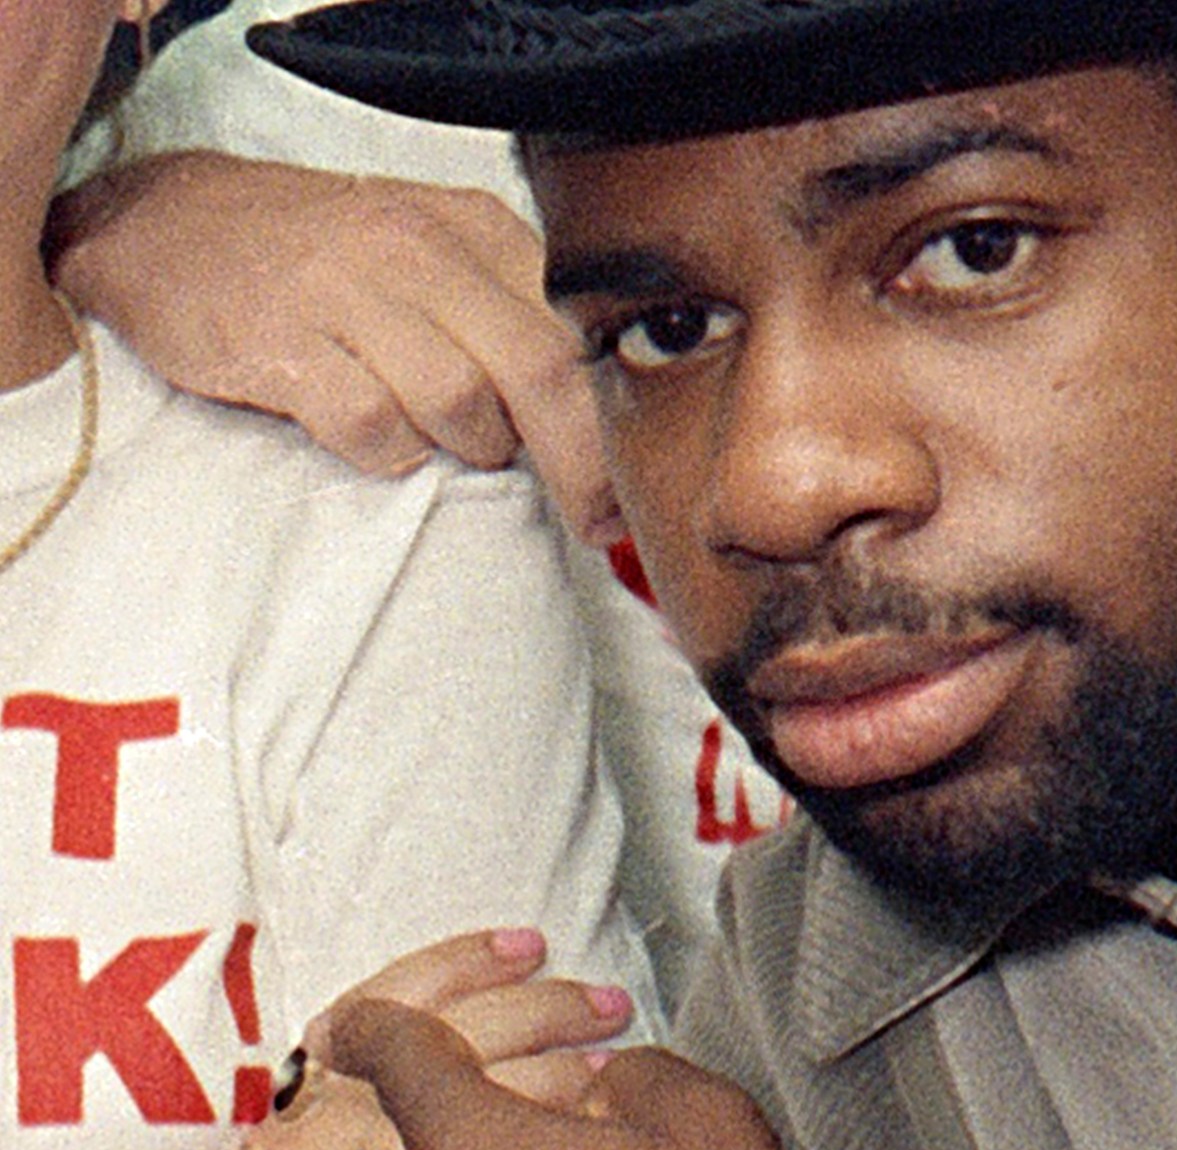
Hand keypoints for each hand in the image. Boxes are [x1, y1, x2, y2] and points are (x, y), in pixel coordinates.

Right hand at [47, 152, 623, 543]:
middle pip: (540, 370)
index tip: (631, 485)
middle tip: (590, 519)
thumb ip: (514, 312)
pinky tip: (380, 442)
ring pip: (461, 403)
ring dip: (472, 449)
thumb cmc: (323, 254)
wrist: (165, 223)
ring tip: (451, 447)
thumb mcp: (433, 249)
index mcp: (474, 228)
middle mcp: (417, 250)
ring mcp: (345, 292)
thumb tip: (601, 416)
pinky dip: (390, 454)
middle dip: (580, 462)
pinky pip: (370, 426)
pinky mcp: (280, 342)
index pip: (577, 328)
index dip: (615, 419)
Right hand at [171, 930, 634, 1149]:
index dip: (469, 959)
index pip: (396, 993)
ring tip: (613, 1070)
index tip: (529, 942)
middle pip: (460, 1036)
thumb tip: (462, 1022)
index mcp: (316, 1077)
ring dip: (561, 1077)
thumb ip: (361, 1071)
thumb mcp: (295, 1120)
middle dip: (547, 1011)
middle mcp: (340, 1115)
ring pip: (483, 1108)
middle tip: (609, 1002)